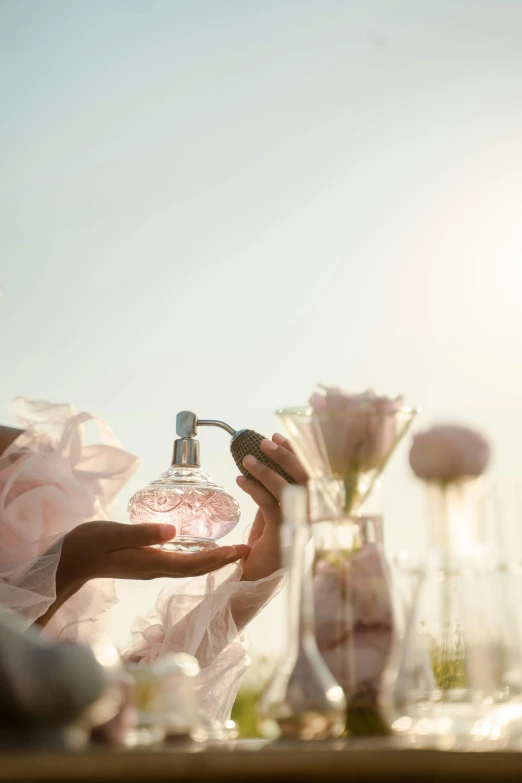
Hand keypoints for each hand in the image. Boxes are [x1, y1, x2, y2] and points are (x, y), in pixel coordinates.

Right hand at [37, 522, 249, 626]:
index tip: (241, 551)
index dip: (220, 558)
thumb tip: (173, 532)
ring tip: (233, 551)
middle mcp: (158, 569)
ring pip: (191, 567)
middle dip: (224, 560)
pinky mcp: (148, 563)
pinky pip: (181, 563)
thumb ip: (143, 533)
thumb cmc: (90, 544)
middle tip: (248, 550)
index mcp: (153, 563)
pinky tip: (204, 548)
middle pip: (198, 568)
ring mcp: (153, 568)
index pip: (195, 563)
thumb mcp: (115, 533)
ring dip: (214, 560)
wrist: (71, 561)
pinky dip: (198, 557)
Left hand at [236, 433, 307, 581]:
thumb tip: (264, 465)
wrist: (256, 579)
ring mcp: (299, 526)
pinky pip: (269, 504)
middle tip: (265, 441)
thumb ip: (275, 494)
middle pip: (306, 478)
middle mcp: (311, 516)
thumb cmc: (265, 547)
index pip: (311, 474)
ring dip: (266, 471)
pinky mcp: (282, 535)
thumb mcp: (273, 515)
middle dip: (285, 456)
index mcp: (312, 508)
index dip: (297, 453)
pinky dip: (254, 488)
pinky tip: (240, 481)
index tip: (279, 436)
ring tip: (247, 460)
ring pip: (288, 490)